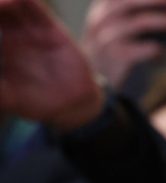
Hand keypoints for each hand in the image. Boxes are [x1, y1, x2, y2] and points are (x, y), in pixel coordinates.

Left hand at [0, 0, 102, 131]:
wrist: (72, 103)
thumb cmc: (36, 103)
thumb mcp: (9, 98)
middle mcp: (11, 34)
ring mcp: (30, 29)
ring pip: (13, 5)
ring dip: (6, 2)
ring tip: (3, 3)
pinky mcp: (49, 27)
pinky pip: (35, 7)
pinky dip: (26, 1)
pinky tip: (16, 0)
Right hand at [82, 0, 165, 88]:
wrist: (96, 84)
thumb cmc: (112, 52)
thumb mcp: (114, 27)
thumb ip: (130, 13)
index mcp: (103, 9)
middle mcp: (101, 20)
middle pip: (131, 1)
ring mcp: (107, 39)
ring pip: (138, 23)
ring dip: (163, 22)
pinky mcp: (116, 58)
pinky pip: (140, 49)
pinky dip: (155, 49)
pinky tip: (165, 52)